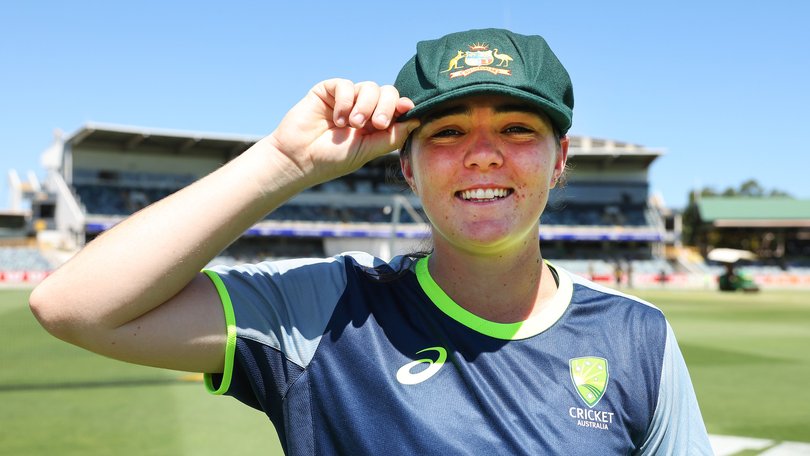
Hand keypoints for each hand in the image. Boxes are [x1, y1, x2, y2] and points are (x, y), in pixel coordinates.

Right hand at [268, 79, 418, 185]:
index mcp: (376, 125)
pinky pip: (347, 85)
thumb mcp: (367, 151)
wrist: (299, 159)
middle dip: (386, 106)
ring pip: (370, 87)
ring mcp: (346, 99)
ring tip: (352, 125)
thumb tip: (416, 120)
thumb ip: (391, 136)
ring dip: (365, 106)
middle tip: (377, 124)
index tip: (406, 108)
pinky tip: (338, 119)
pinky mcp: (328, 91)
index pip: (397, 108)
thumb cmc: (332, 159)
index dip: (403, 105)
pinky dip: (346, 101)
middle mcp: (364, 109)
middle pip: (387, 93)